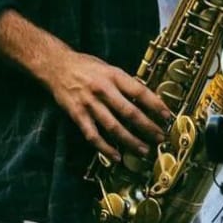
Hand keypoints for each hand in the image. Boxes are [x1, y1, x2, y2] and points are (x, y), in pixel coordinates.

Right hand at [42, 50, 171, 162]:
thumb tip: (146, 98)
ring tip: (144, 150)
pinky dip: (105, 147)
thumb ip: (125, 83)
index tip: (167, 116)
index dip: (155, 105)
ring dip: (130, 141)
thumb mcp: (109, 68)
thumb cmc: (87, 66)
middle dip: (147, 127)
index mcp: (114, 75)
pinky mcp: (77, 115)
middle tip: (160, 137)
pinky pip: (93, 135)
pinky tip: (116, 156)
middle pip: (129, 112)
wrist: (56, 65)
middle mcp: (103, 90)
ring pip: (113, 127)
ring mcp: (89, 104)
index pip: (140, 92)